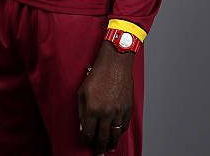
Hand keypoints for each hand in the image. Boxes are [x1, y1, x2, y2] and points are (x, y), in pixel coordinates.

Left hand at [77, 40, 134, 154]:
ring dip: (110, 144)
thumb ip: (82, 112)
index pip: (89, 134)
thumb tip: (83, 128)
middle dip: (99, 148)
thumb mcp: (82, 91)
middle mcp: (106, 113)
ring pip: (115, 135)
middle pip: (102, 138)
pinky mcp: (127, 109)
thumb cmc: (97, 74)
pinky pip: (124, 126)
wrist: (115, 63)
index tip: (85, 142)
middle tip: (98, 154)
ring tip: (108, 149)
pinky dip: (119, 133)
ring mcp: (118, 112)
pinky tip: (116, 136)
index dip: (86, 141)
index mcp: (93, 109)